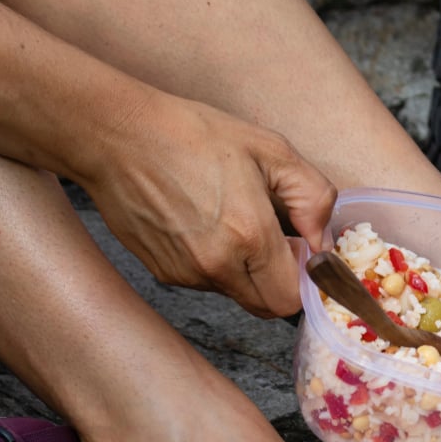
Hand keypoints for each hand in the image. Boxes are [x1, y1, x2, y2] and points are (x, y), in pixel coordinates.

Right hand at [80, 90, 335, 317]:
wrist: (117, 135)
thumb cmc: (192, 134)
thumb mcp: (270, 149)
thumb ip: (313, 197)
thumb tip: (323, 240)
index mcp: (249, 235)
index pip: (293, 298)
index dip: (304, 278)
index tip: (298, 249)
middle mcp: (217, 265)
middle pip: (267, 307)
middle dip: (279, 282)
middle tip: (273, 241)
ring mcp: (186, 273)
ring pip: (236, 294)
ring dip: (246, 271)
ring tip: (229, 220)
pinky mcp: (162, 273)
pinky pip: (205, 282)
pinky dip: (215, 264)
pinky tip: (202, 224)